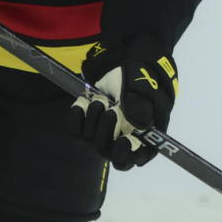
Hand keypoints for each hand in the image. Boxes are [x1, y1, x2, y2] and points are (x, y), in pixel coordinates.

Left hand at [72, 36, 177, 168]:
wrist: (124, 62)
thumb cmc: (143, 78)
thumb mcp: (147, 89)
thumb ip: (143, 106)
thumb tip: (139, 125)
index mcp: (143, 138)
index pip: (132, 159)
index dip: (126, 154)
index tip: (125, 140)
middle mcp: (121, 140)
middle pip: (107, 151)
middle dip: (107, 128)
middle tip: (113, 108)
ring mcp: (102, 133)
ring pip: (90, 139)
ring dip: (95, 116)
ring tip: (102, 99)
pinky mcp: (85, 124)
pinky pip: (74, 129)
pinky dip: (77, 114)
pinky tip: (84, 102)